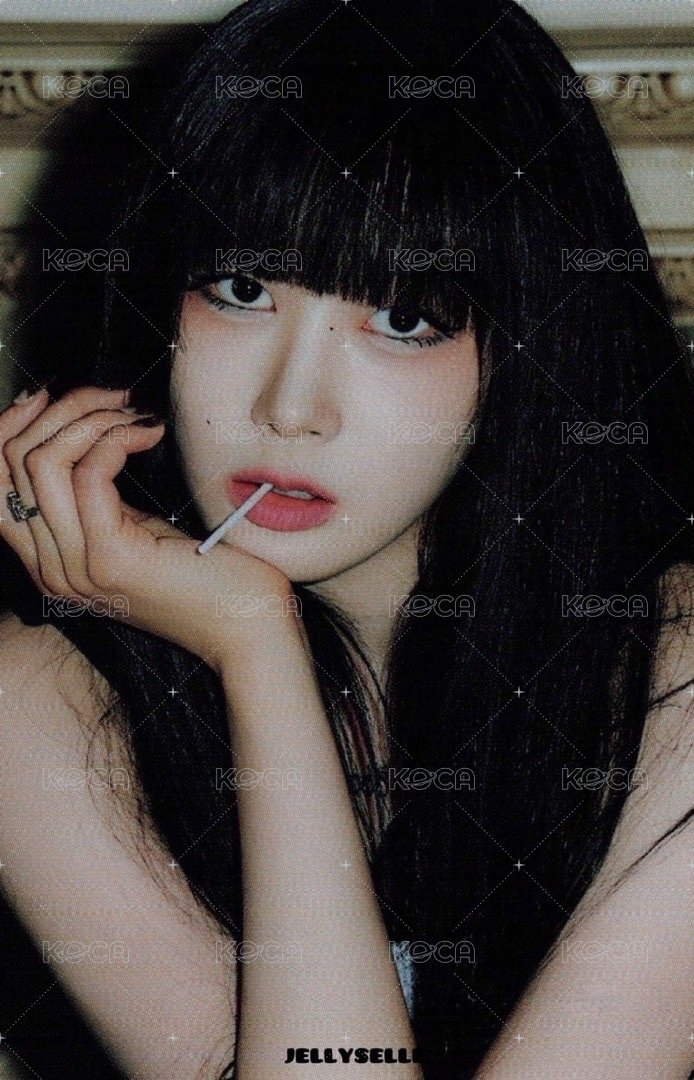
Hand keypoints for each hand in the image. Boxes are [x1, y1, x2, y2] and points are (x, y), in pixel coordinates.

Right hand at [0, 385, 294, 673]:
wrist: (244, 625)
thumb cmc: (202, 571)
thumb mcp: (131, 527)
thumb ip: (90, 495)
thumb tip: (74, 424)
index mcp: (46, 563)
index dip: (11, 426)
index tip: (53, 394)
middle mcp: (49, 570)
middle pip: (13, 463)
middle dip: (59, 410)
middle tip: (112, 395)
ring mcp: (75, 568)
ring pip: (43, 461)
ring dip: (89, 417)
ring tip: (134, 411)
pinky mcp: (110, 557)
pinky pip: (90, 473)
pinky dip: (117, 436)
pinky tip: (149, 431)